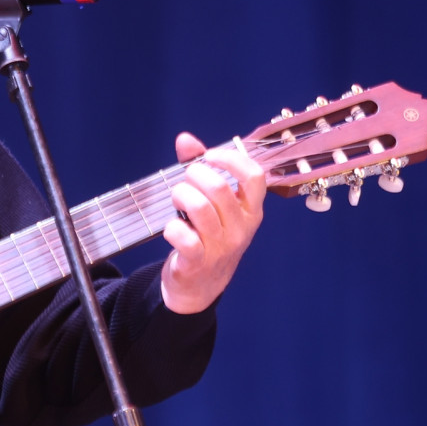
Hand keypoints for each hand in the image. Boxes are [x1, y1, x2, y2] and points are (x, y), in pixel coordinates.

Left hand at [160, 133, 266, 313]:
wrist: (201, 285)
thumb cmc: (207, 235)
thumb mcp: (212, 204)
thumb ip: (200, 168)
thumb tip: (185, 139)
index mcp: (251, 210)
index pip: (254, 176)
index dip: (230, 158)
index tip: (208, 156)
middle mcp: (241, 228)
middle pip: (218, 187)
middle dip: (193, 176)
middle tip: (185, 184)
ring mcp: (222, 246)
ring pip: (199, 207)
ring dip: (180, 196)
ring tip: (177, 201)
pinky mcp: (199, 261)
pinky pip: (184, 235)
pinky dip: (172, 227)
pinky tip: (173, 228)